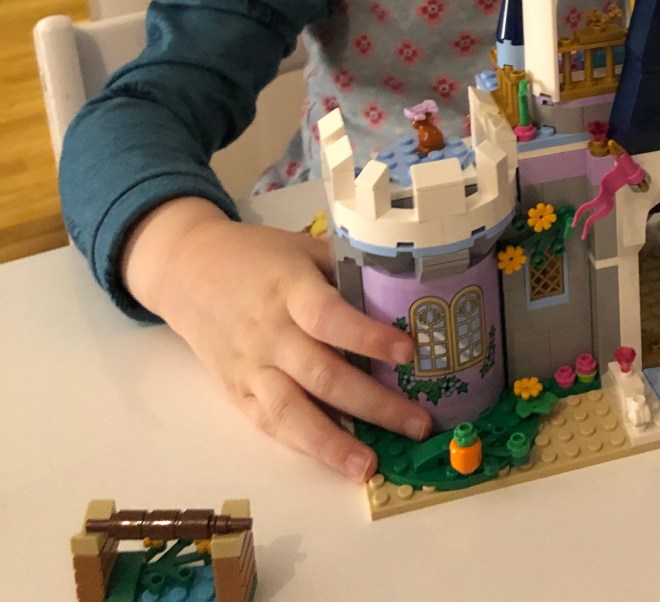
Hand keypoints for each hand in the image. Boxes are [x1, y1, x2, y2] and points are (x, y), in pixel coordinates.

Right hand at [121, 198, 430, 479]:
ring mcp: (251, 367)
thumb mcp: (300, 247)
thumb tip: (402, 291)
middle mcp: (270, 333)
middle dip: (373, 404)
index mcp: (289, 289)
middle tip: (418, 423)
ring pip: (291, 413)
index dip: (368, 337)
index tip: (408, 352)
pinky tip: (336, 459)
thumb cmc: (256, 255)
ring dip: (333, 444)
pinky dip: (304, 444)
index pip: (329, 317)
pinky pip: (271, 424)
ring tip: (370, 466)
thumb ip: (344, 269)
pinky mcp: (237, 392)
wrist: (187, 271)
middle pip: (321, 375)